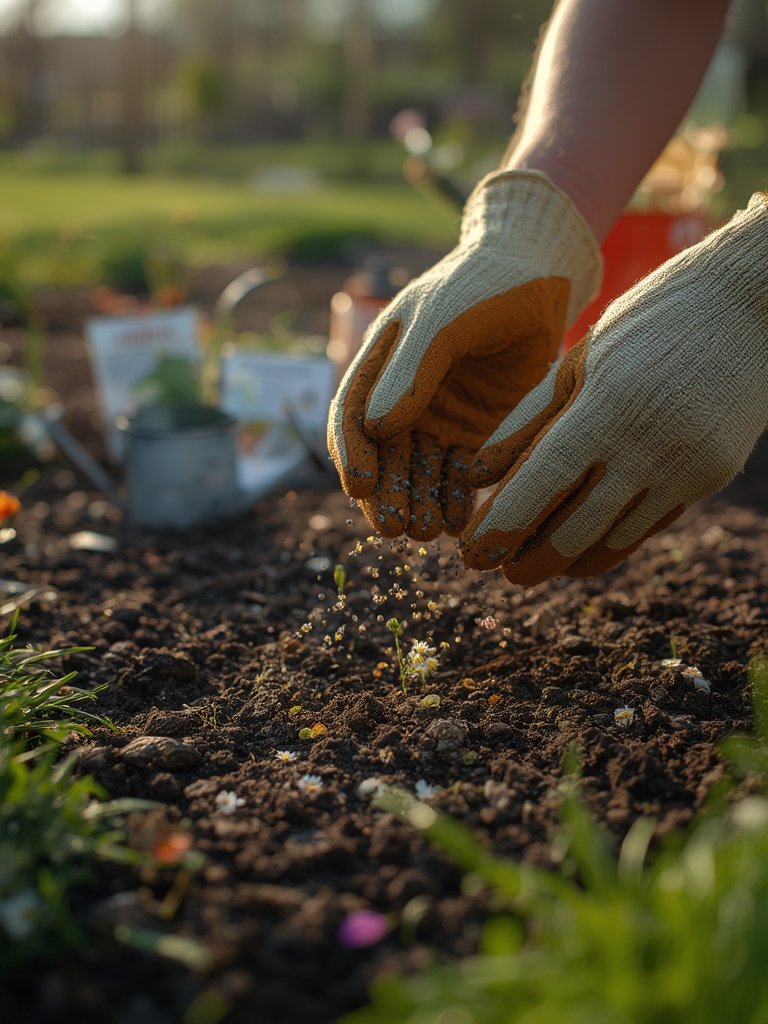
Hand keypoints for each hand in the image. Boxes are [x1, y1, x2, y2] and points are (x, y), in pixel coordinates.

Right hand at [327, 170, 600, 539]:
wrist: (540, 277)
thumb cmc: (483, 286)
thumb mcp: (443, 320)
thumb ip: (410, 370)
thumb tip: (375, 429)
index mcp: (379, 365)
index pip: (351, 417)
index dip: (351, 454)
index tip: (361, 486)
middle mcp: (401, 396)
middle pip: (383, 456)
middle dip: (387, 493)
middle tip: (398, 528)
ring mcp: (437, 417)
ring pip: (418, 471)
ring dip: (419, 502)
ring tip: (429, 532)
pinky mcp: (474, 433)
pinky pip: (457, 473)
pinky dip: (454, 498)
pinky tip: (458, 521)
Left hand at [461, 193, 767, 584]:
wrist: (749, 305)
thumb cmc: (645, 322)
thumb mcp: (578, 359)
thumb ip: (526, 418)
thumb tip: (476, 477)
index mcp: (607, 406)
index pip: (543, 482)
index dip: (503, 524)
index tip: (471, 553)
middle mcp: (650, 445)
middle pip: (577, 527)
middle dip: (531, 559)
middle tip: (500, 574)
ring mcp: (687, 466)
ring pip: (616, 539)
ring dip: (569, 560)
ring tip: (533, 567)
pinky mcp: (712, 475)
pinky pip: (651, 525)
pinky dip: (611, 544)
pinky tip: (582, 551)